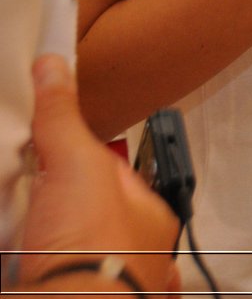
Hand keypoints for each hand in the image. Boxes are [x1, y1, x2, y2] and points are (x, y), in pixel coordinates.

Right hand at [17, 56, 179, 295]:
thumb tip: (54, 68)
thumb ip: (65, 120)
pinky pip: (22, 260)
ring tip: (16, 218)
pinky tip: (8, 245)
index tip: (42, 138)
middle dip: (45, 194)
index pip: (107, 171)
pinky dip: (11, 250)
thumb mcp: (80, 168)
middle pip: (73, 208)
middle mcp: (119, 249)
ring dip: (26, 226)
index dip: (73, 151)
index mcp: (144, 217)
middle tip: (21, 176)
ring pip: (46, 238)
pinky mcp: (45, 287)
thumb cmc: (95, 258)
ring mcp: (82, 274)